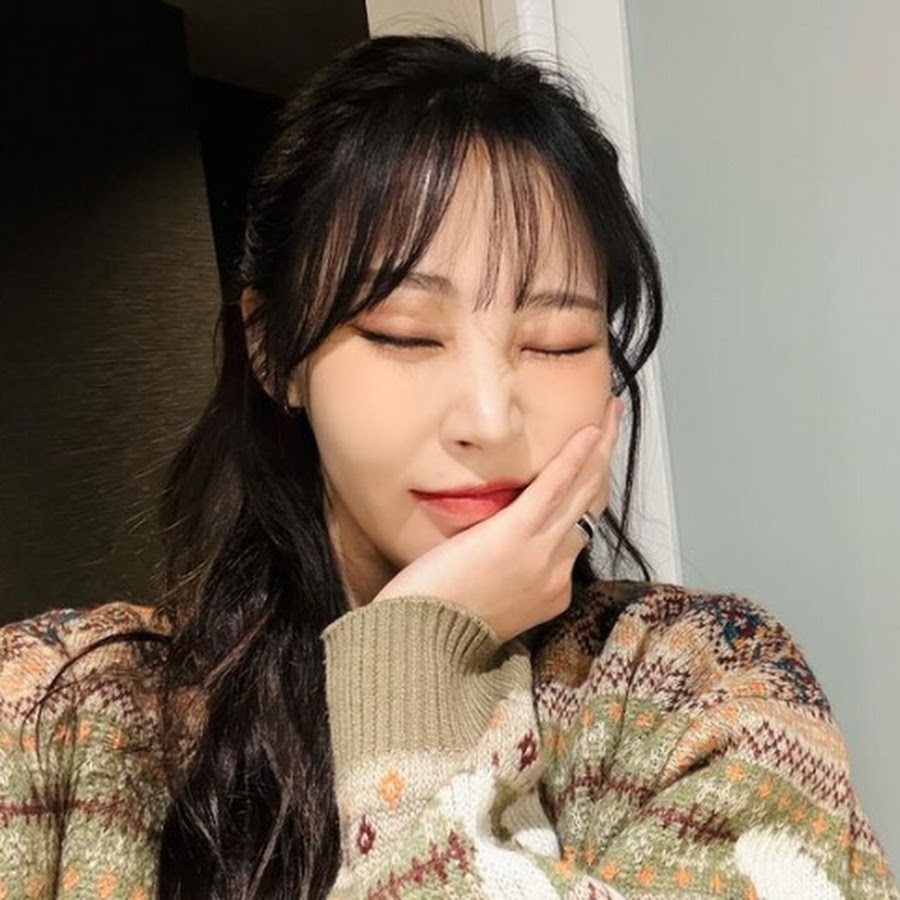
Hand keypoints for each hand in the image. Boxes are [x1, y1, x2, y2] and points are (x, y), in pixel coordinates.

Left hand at [371, 395, 624, 642]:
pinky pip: (554, 488)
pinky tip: (592, 430)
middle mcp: (557, 571)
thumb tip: (505, 552)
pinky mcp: (518, 533)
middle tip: (610, 425)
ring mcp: (542, 552)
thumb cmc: (438, 622)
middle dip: (601, 464)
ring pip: (580, 490)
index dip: (573, 503)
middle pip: (587, 506)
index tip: (576, 476)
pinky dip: (574, 458)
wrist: (422, 639)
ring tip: (610, 413)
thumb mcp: (490, 603)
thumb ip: (507, 577)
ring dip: (599, 448)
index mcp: (551, 591)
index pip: (571, 537)